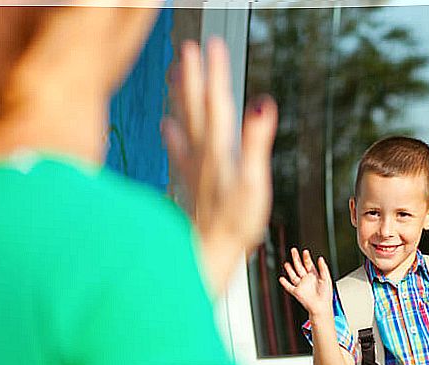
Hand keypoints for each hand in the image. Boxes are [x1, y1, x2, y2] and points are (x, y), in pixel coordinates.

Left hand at [162, 38, 277, 290]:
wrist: (207, 254)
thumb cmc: (234, 225)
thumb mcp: (254, 182)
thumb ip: (256, 142)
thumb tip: (263, 104)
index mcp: (219, 150)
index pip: (218, 102)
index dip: (215, 72)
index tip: (213, 44)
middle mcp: (202, 154)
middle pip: (196, 107)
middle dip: (193, 76)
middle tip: (187, 47)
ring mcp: (194, 168)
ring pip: (184, 122)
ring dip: (179, 96)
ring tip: (173, 72)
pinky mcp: (191, 184)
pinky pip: (178, 150)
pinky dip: (172, 134)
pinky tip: (166, 124)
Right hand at [278, 248, 333, 317]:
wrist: (321, 307)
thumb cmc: (326, 295)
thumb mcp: (327, 279)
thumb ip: (323, 268)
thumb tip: (321, 258)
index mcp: (314, 276)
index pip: (309, 264)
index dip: (306, 257)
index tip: (305, 251)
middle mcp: (307, 280)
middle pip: (300, 267)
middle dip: (296, 258)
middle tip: (293, 251)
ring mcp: (301, 285)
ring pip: (293, 275)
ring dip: (290, 269)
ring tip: (287, 263)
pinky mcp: (297, 292)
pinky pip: (289, 286)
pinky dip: (285, 283)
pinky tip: (281, 278)